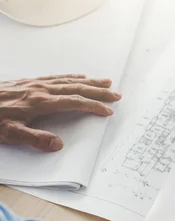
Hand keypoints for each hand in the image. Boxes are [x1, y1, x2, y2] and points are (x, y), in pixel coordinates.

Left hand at [0, 74, 120, 150]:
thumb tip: (58, 144)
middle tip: (116, 94)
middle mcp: (40, 90)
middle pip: (76, 88)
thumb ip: (34, 139)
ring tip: (106, 81)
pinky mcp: (29, 82)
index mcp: (39, 102)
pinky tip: (78, 77)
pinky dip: (71, 77)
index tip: (108, 110)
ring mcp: (35, 84)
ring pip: (68, 80)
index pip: (73, 102)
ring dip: (89, 81)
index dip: (93, 106)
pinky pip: (56, 77)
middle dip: (98, 91)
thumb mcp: (9, 134)